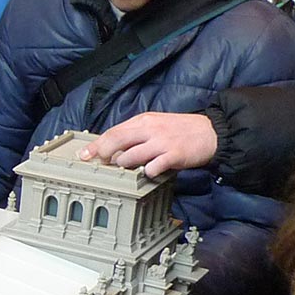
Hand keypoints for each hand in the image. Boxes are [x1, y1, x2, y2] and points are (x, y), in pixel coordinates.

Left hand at [79, 111, 217, 176]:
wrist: (211, 132)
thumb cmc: (180, 130)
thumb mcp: (155, 125)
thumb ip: (135, 134)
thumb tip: (113, 148)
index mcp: (143, 121)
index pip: (113, 131)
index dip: (96, 145)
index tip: (84, 155)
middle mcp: (149, 129)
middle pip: (116, 141)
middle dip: (102, 154)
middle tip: (100, 164)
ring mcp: (161, 142)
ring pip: (130, 157)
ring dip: (125, 166)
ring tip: (131, 169)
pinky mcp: (174, 155)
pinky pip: (153, 168)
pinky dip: (148, 173)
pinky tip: (151, 173)